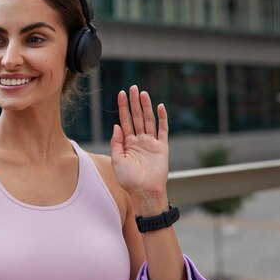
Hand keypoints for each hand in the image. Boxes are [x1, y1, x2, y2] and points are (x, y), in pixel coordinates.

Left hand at [110, 85, 168, 214]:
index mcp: (127, 143)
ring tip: (143, 93)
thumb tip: (116, 125)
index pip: (124, 121)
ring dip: (146, 106)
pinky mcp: (162, 147)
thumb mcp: (116, 160)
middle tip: (133, 87)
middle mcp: (139, 141)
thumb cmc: (129, 180)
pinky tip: (159, 106)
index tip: (121, 94)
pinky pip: (162, 130)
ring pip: (148, 120)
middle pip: (136, 117)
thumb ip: (116, 142)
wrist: (144, 192)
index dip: (123, 107)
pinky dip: (162, 118)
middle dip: (134, 102)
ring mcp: (151, 143)